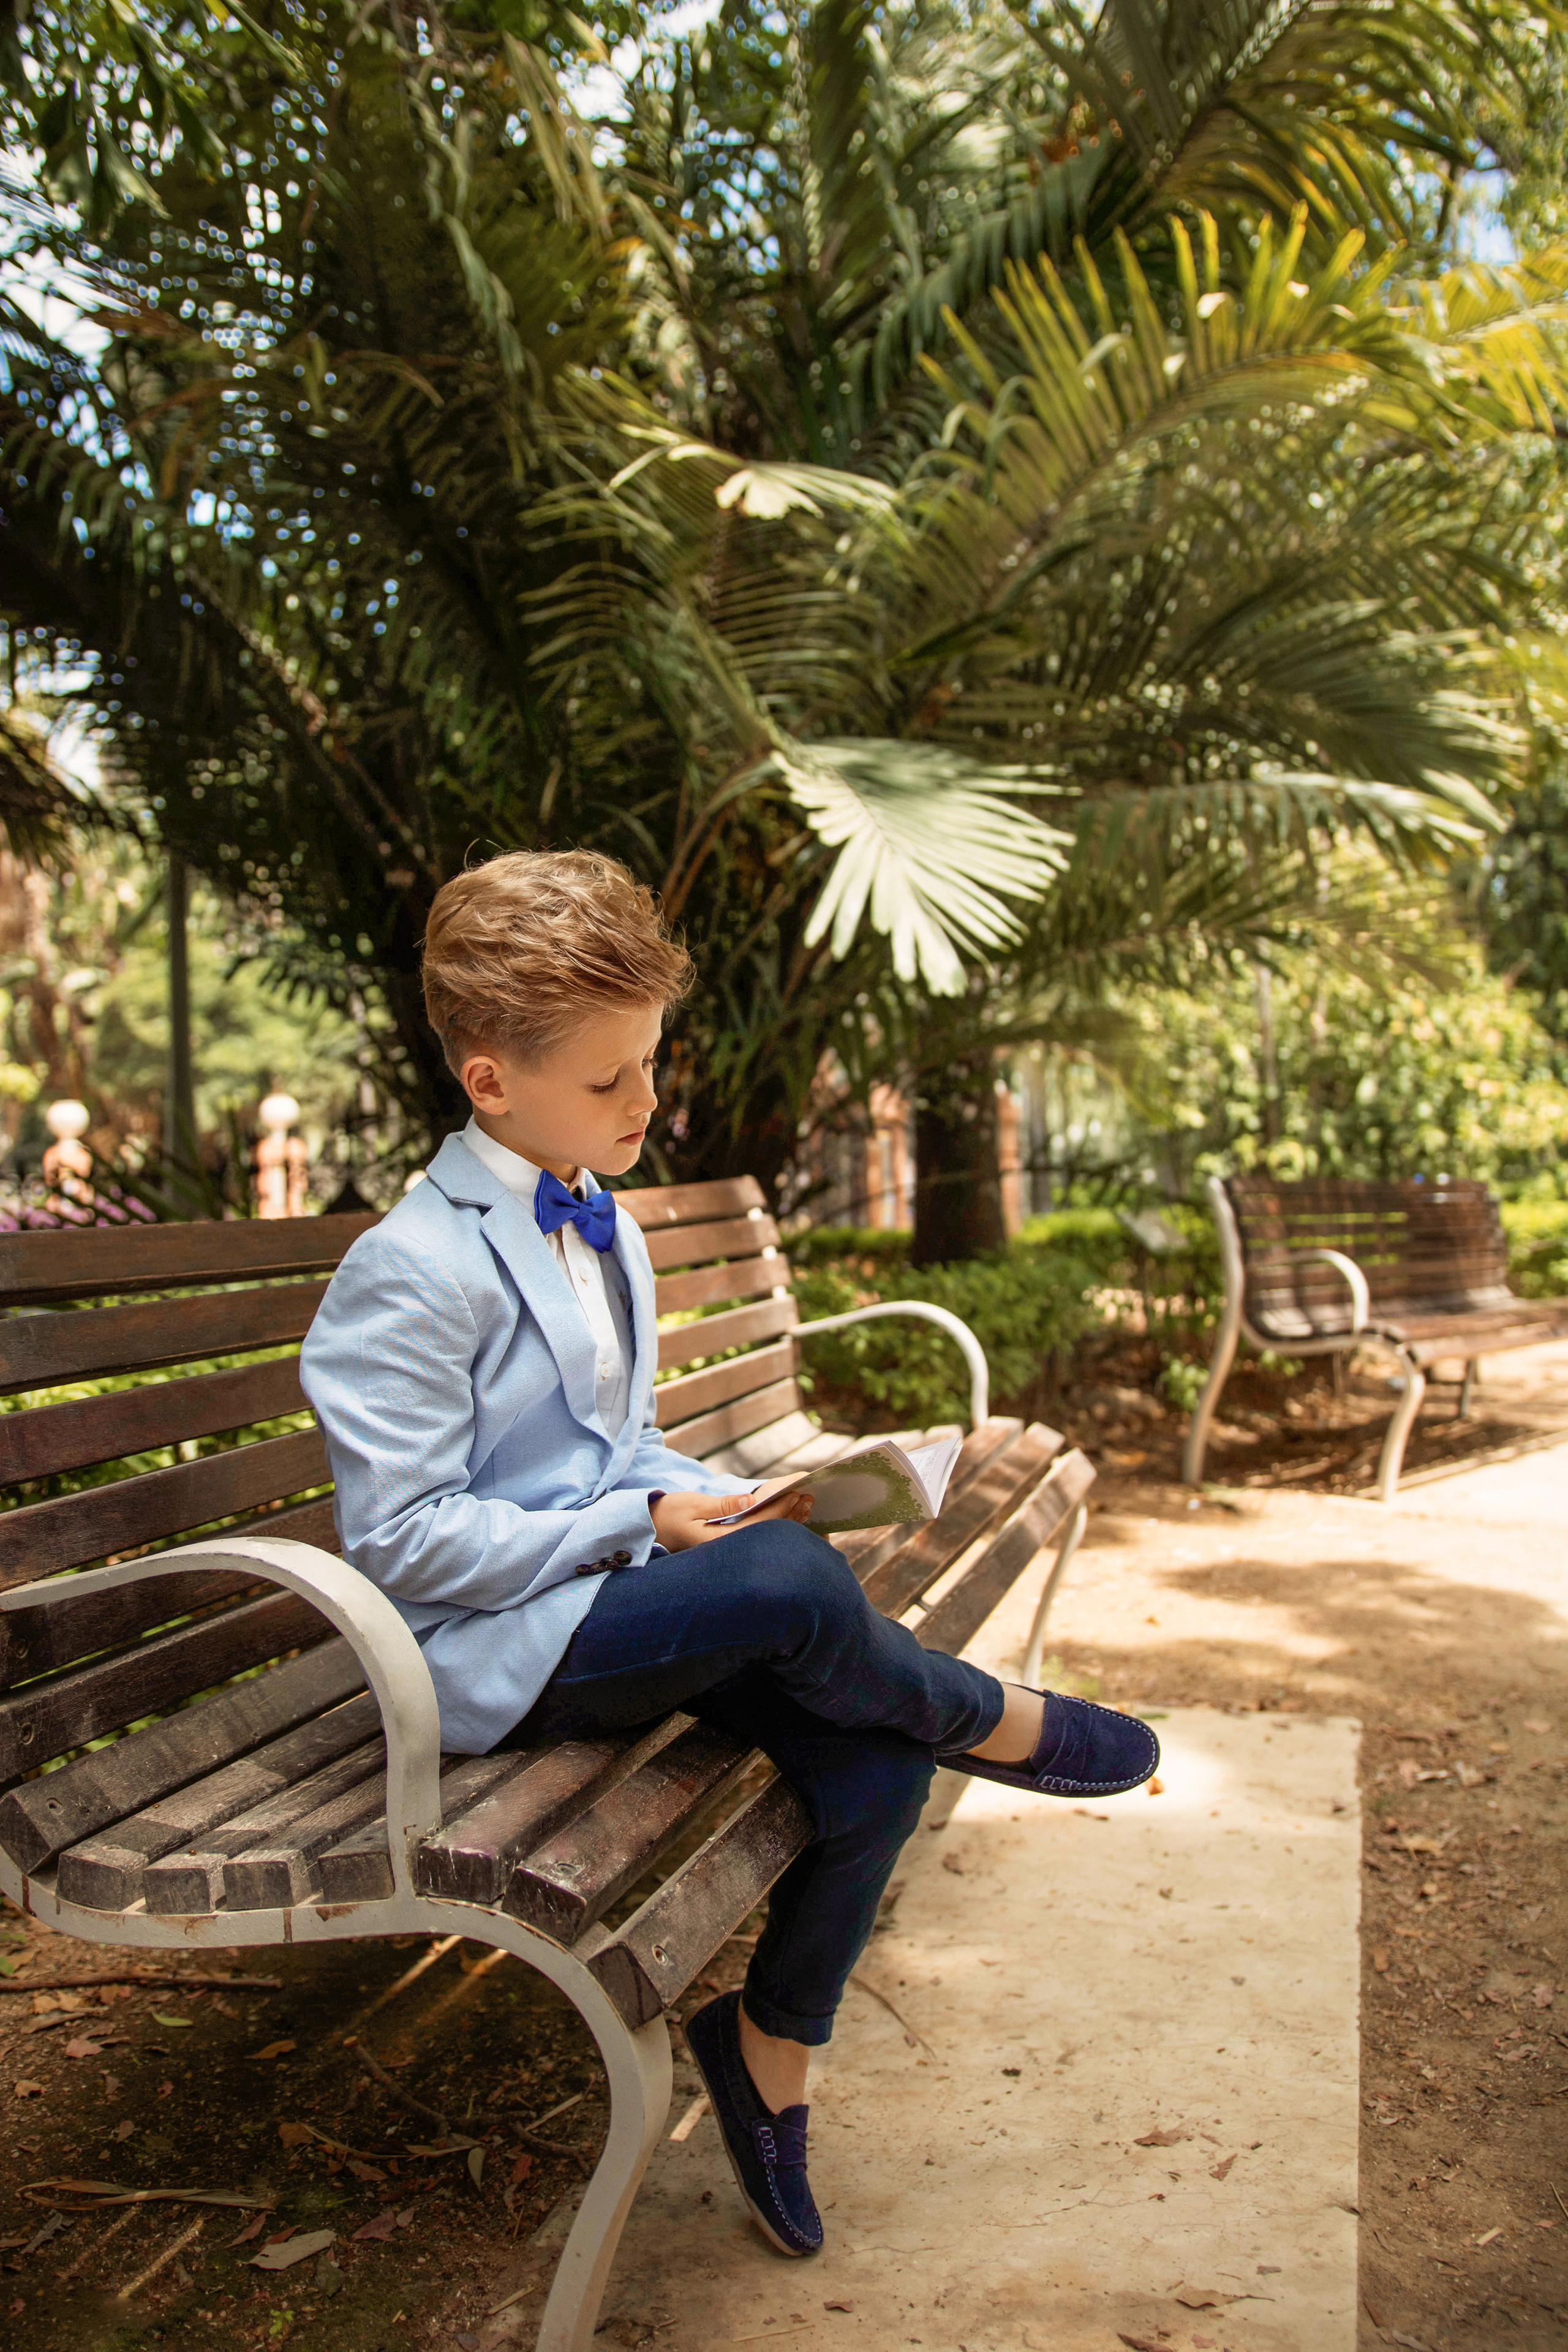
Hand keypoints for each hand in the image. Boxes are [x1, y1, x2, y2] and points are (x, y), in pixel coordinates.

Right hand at [649, 1487, 814, 1550]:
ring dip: (784, 1521)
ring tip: (804, 1506)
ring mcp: (727, 1552)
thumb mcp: (692, 1505)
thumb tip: (749, 1501)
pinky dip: (772, 1524)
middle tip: (808, 1498)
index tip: (795, 1492)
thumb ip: (722, 1505)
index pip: (757, 1524)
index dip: (778, 1508)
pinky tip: (787, 1517)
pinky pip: (756, 1536)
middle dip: (788, 1515)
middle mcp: (725, 1551)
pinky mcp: (726, 1547)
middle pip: (765, 1534)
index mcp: (716, 1541)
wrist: (649, 1530)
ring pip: (763, 1537)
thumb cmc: (667, 1515)